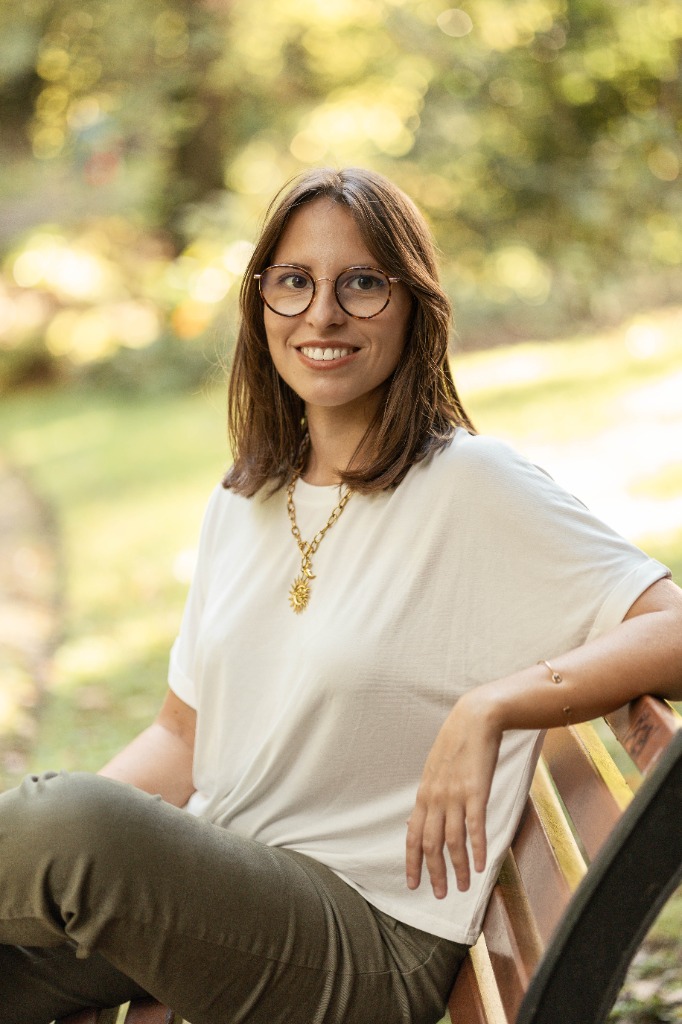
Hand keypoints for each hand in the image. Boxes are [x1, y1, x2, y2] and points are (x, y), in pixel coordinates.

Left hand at [406, 690, 501, 898]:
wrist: (474, 719)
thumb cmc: (456, 743)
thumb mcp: (434, 770)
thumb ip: (430, 795)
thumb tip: (419, 818)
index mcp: (424, 794)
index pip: (412, 836)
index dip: (412, 862)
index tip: (413, 884)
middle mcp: (436, 798)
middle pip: (429, 844)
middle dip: (433, 873)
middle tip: (437, 895)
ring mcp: (455, 796)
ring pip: (452, 841)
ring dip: (456, 868)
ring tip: (463, 887)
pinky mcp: (476, 791)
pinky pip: (474, 826)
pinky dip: (477, 849)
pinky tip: (480, 865)